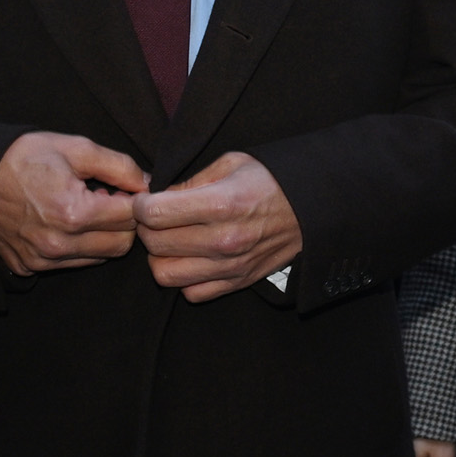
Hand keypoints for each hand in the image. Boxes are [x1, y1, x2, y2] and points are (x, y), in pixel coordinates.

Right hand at [0, 132, 148, 274]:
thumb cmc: (24, 158)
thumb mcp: (77, 148)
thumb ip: (120, 166)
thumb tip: (148, 184)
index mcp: (73, 213)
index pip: (132, 218)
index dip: (135, 200)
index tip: (125, 189)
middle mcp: (58, 244)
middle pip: (122, 244)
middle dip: (124, 222)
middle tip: (108, 199)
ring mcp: (41, 260)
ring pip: (100, 257)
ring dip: (103, 236)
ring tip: (85, 209)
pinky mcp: (29, 268)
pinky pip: (72, 264)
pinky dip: (80, 247)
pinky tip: (66, 223)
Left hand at [132, 152, 302, 301]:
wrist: (315, 208)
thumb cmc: (273, 181)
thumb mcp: (233, 163)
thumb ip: (191, 181)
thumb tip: (156, 197)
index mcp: (222, 203)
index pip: (153, 213)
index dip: (140, 204)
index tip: (147, 200)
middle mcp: (225, 239)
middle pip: (154, 243)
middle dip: (146, 228)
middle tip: (157, 217)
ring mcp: (231, 266)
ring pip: (164, 274)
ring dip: (161, 256)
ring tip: (173, 240)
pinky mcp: (238, 283)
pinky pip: (190, 293)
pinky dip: (185, 278)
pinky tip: (193, 258)